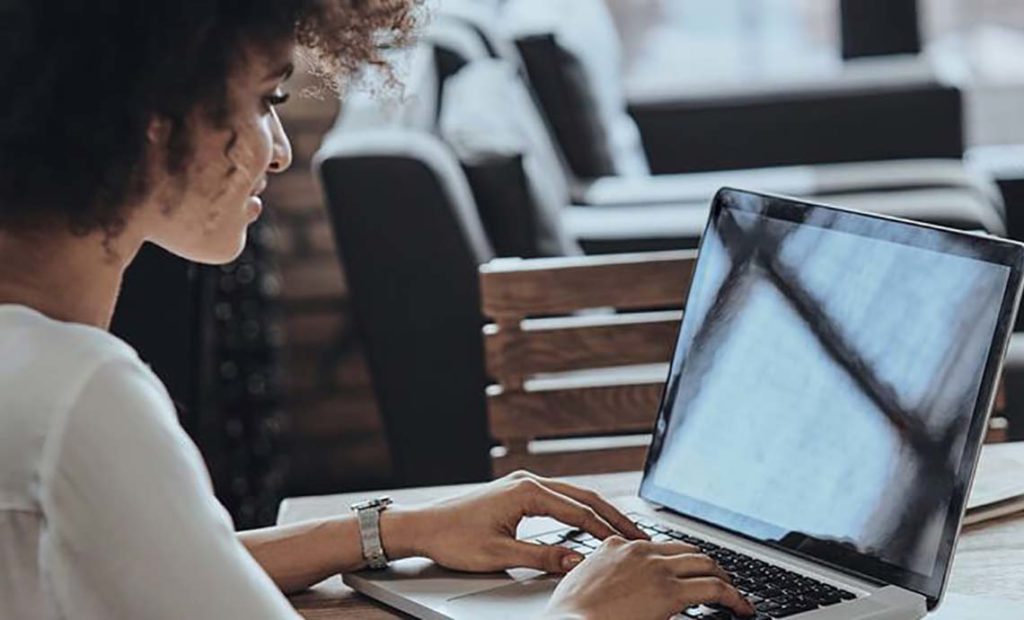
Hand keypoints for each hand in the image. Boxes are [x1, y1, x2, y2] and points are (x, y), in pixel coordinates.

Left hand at [391, 470, 647, 573]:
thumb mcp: (499, 554)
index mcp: (526, 492)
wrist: (422, 526)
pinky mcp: (517, 493)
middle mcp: (528, 482)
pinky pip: (558, 499)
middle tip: (641, 535)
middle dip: (613, 517)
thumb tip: (579, 561)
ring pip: (572, 496)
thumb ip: (542, 558)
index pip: (579, 511)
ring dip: (598, 512)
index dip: (608, 529)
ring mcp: (523, 485)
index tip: (632, 544)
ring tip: (623, 530)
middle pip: (583, 497)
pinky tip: (591, 524)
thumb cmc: (453, 538)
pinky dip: (580, 511)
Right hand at [545, 537, 754, 619]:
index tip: (685, 570)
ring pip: (705, 564)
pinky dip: (734, 597)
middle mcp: (638, 550)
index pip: (658, 546)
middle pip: (687, 550)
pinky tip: (741, 608)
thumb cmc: (568, 615)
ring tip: (734, 595)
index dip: (678, 560)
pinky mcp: (669, 591)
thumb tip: (618, 590)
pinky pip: (714, 589)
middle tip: (719, 581)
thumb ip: (603, 577)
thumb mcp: (583, 584)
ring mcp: (655, 568)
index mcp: (615, 546)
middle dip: (707, 566)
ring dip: (723, 578)